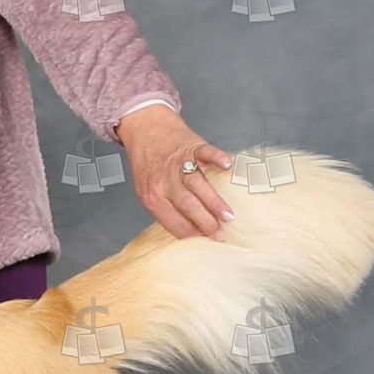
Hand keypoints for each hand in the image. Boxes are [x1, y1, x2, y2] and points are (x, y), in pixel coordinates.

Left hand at [119, 108, 233, 237]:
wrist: (145, 131)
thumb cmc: (150, 165)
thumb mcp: (148, 191)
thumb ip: (166, 209)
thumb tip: (192, 232)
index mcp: (152, 197)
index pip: (173, 221)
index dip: (191, 234)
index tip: (208, 242)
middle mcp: (164, 181)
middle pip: (186, 206)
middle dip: (205, 223)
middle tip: (221, 234)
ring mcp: (178, 164)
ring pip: (197, 185)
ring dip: (213, 201)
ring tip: (228, 216)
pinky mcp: (191, 147)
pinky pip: (204, 153)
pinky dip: (216, 157)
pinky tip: (227, 165)